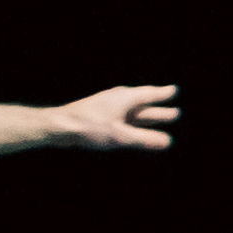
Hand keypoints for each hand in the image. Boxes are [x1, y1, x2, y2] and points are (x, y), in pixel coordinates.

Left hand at [52, 83, 178, 147]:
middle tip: (174, 113)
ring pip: (132, 109)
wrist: (58, 126)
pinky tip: (128, 122)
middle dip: (158, 107)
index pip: (150, 95)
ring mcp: (107, 105)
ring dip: (145, 113)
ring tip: (155, 114)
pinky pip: (122, 114)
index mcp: (126, 98)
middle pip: (143, 102)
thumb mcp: (119, 136)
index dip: (163, 94)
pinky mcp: (98, 114)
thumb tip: (167, 142)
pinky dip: (132, 118)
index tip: (174, 90)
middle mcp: (118, 98)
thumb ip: (143, 139)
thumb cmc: (89, 128)